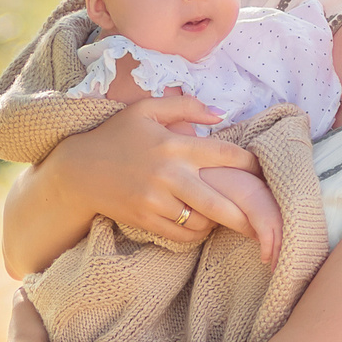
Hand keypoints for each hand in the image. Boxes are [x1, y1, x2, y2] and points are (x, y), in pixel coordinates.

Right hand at [0, 93, 264, 276]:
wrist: (78, 170)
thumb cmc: (116, 136)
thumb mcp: (146, 110)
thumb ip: (185, 106)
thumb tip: (219, 113)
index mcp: (174, 144)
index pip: (224, 154)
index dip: (249, 164)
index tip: (262, 170)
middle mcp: (169, 174)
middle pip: (219, 201)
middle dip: (246, 214)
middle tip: (263, 220)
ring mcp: (157, 200)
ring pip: (201, 221)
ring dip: (217, 222)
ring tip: (226, 218)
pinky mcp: (146, 219)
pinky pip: (182, 234)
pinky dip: (196, 232)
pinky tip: (199, 224)